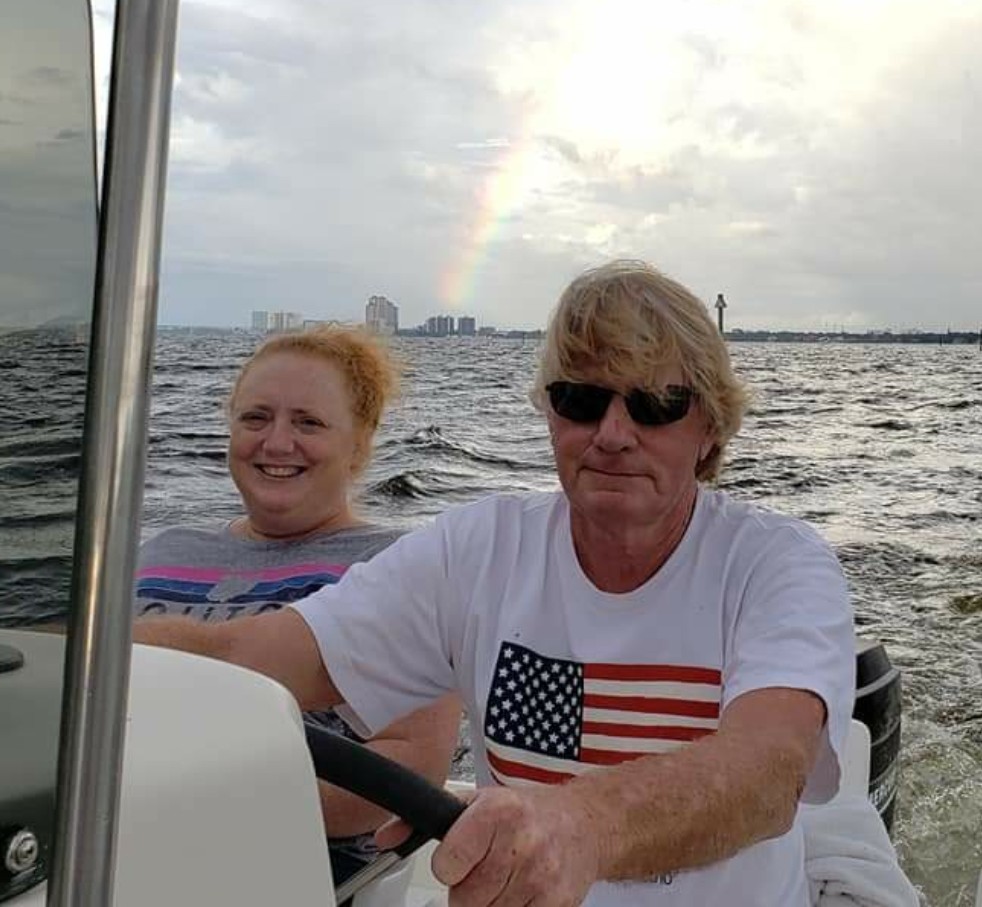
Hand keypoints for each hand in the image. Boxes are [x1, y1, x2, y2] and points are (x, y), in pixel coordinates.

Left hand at [430, 785, 600, 906]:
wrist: (582, 824)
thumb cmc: (526, 814)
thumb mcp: (478, 801)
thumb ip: (430, 818)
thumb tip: (386, 838)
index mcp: (497, 811)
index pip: (448, 863)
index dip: (449, 866)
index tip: (458, 860)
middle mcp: (521, 842)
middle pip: (465, 899)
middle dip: (468, 890)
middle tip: (483, 872)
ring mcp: (540, 876)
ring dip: (489, 905)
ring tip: (503, 881)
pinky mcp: (556, 904)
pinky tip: (519, 893)